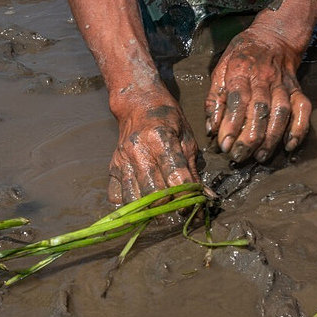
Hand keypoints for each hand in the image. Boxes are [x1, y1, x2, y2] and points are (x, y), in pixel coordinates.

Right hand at [108, 87, 200, 203]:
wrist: (138, 104)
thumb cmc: (168, 120)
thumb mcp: (187, 139)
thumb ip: (193, 170)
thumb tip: (205, 197)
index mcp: (160, 140)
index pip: (175, 177)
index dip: (187, 197)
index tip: (195, 207)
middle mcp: (138, 151)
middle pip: (153, 193)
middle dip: (170, 207)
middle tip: (180, 212)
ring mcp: (122, 160)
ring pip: (134, 199)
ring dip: (150, 211)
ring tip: (164, 211)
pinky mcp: (112, 168)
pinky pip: (117, 197)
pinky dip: (130, 205)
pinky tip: (143, 203)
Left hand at [205, 25, 311, 162]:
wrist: (274, 36)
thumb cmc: (242, 55)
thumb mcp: (220, 68)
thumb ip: (214, 98)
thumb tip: (212, 128)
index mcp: (241, 70)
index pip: (237, 100)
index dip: (230, 125)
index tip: (224, 145)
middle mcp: (264, 78)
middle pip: (259, 110)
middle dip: (249, 137)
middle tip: (239, 156)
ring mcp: (284, 85)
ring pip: (280, 113)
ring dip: (272, 137)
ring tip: (260, 156)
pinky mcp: (298, 90)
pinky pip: (302, 110)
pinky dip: (299, 128)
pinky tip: (290, 145)